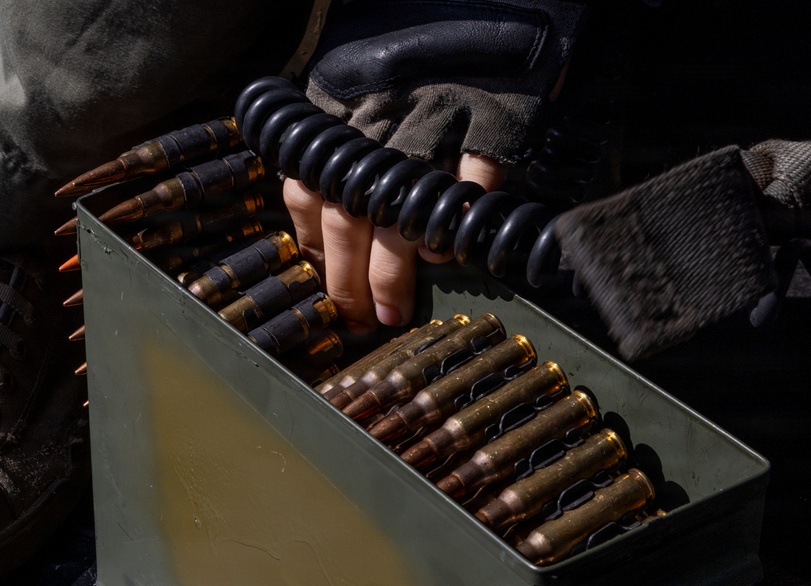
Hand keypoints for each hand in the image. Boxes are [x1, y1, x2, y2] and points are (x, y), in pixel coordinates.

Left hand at [280, 0, 583, 331]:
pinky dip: (459, 229)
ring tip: (397, 309)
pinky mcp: (489, 119)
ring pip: (401, 215)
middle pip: (349, 217)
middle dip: (350, 280)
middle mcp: (376, 118)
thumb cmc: (410, 32)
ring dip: (397, 273)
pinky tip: (453, 255)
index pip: (310, 192)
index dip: (316, 249)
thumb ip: (340, 129)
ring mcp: (433, 120)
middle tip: (361, 318)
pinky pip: (471, 190)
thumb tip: (327, 203)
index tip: (327, 284)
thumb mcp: (355, 71)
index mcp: (336, 105)